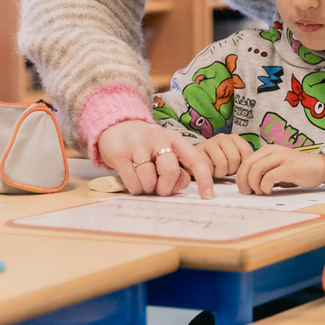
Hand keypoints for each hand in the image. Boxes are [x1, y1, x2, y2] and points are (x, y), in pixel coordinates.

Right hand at [98, 120, 213, 198]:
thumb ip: (178, 168)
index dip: (204, 179)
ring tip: (144, 180)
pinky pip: (133, 183)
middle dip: (166, 187)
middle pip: (171, 171)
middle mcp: (158, 138)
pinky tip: (133, 179)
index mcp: (174, 138)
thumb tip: (180, 184)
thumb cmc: (147, 146)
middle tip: (160, 188)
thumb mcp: (166, 152)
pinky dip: (136, 188)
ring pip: (149, 180)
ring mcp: (137, 145)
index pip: (196, 159)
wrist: (117, 128)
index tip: (207, 196)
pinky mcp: (120, 155)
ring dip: (148, 188)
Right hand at [197, 133, 254, 177]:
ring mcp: (209, 143)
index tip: (237, 167)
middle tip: (225, 169)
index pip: (247, 152)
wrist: (195, 161)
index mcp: (234, 138)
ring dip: (220, 172)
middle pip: (234, 158)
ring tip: (216, 169)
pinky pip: (209, 167)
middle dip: (230, 170)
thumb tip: (258, 167)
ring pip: (222, 163)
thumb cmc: (218, 162)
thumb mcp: (233, 158)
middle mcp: (222, 137)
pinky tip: (208, 169)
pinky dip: (209, 173)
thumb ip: (245, 160)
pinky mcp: (198, 152)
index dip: (243, 164)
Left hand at [235, 145, 324, 194]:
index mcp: (268, 150)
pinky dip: (265, 186)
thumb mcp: (277, 167)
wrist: (320, 167)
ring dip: (254, 184)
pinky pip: (269, 177)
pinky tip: (269, 191)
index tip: (243, 188)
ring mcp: (281, 158)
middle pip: (248, 165)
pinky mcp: (289, 167)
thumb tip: (248, 184)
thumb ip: (264, 171)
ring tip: (260, 192)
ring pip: (256, 170)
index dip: (240, 176)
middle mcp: (273, 151)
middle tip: (247, 192)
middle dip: (243, 181)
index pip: (246, 162)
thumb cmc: (298, 170)